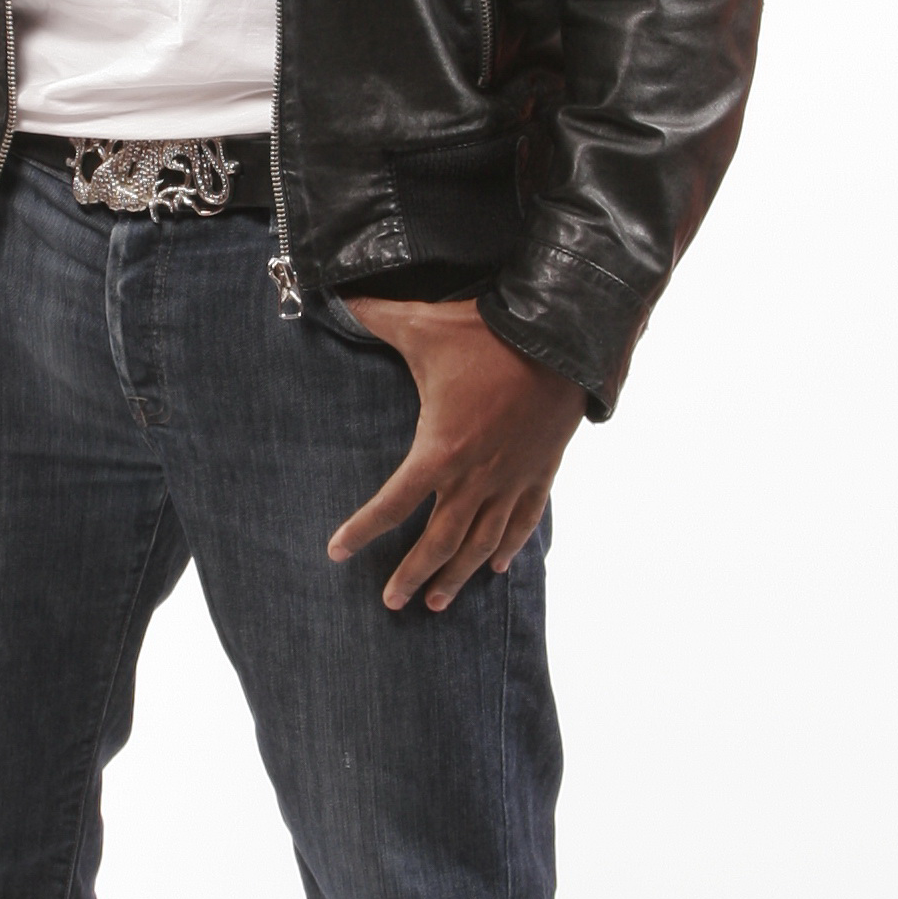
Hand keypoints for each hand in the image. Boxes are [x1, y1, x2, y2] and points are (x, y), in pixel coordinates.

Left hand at [327, 296, 583, 610]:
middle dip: (411, 575)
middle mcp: (475, 477)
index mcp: (440, 450)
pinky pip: (522, 523)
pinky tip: (495, 567)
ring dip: (456, 575)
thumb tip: (334, 295)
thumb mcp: (422, 325)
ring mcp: (511, 479)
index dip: (361, 530)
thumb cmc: (488, 333)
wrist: (562, 336)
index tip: (337, 552)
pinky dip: (507, 547)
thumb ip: (373, 315)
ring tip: (435, 602)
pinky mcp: (540, 472)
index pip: (392, 504)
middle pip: (437, 542)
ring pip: (479, 543)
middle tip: (391, 602)